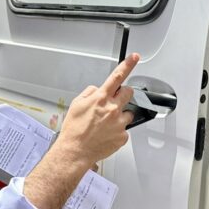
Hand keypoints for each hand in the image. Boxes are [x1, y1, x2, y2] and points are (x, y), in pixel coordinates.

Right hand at [23, 54, 138, 208]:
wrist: (75, 151)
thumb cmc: (74, 129)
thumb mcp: (76, 104)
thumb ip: (90, 93)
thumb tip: (97, 90)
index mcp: (101, 98)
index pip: (117, 76)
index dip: (128, 65)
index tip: (135, 57)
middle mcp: (113, 108)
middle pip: (128, 93)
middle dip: (123, 95)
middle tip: (113, 104)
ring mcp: (119, 123)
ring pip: (127, 114)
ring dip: (119, 116)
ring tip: (105, 126)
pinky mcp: (123, 136)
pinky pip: (124, 130)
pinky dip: (117, 132)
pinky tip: (106, 136)